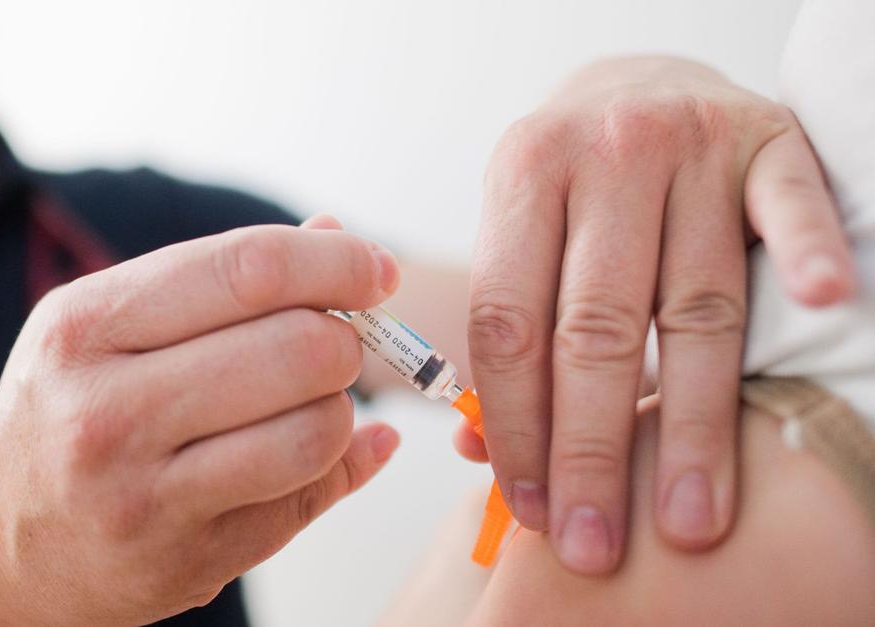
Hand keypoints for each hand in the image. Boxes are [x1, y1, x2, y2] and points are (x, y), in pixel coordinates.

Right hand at [0, 224, 401, 624]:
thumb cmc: (66, 410)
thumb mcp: (106, 325)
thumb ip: (218, 279)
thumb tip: (335, 232)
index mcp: (86, 327)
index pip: (248, 270)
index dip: (336, 262)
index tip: (376, 268)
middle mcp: (106, 412)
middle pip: (300, 348)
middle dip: (344, 338)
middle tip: (333, 344)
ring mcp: (145, 497)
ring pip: (317, 431)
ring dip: (339, 410)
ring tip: (308, 403)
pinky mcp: (187, 562)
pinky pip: (307, 499)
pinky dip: (331, 465)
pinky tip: (308, 452)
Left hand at [459, 56, 854, 574]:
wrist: (641, 82)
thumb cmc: (575, 186)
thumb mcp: (520, 232)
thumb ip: (509, 332)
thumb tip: (476, 452)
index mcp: (524, 176)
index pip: (510, 321)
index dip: (518, 424)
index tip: (532, 508)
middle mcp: (605, 156)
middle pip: (598, 327)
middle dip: (592, 449)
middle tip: (596, 540)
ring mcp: (692, 146)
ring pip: (695, 303)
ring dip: (692, 422)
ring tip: (689, 515)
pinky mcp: (770, 142)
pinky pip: (791, 207)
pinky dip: (805, 256)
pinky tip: (816, 306)